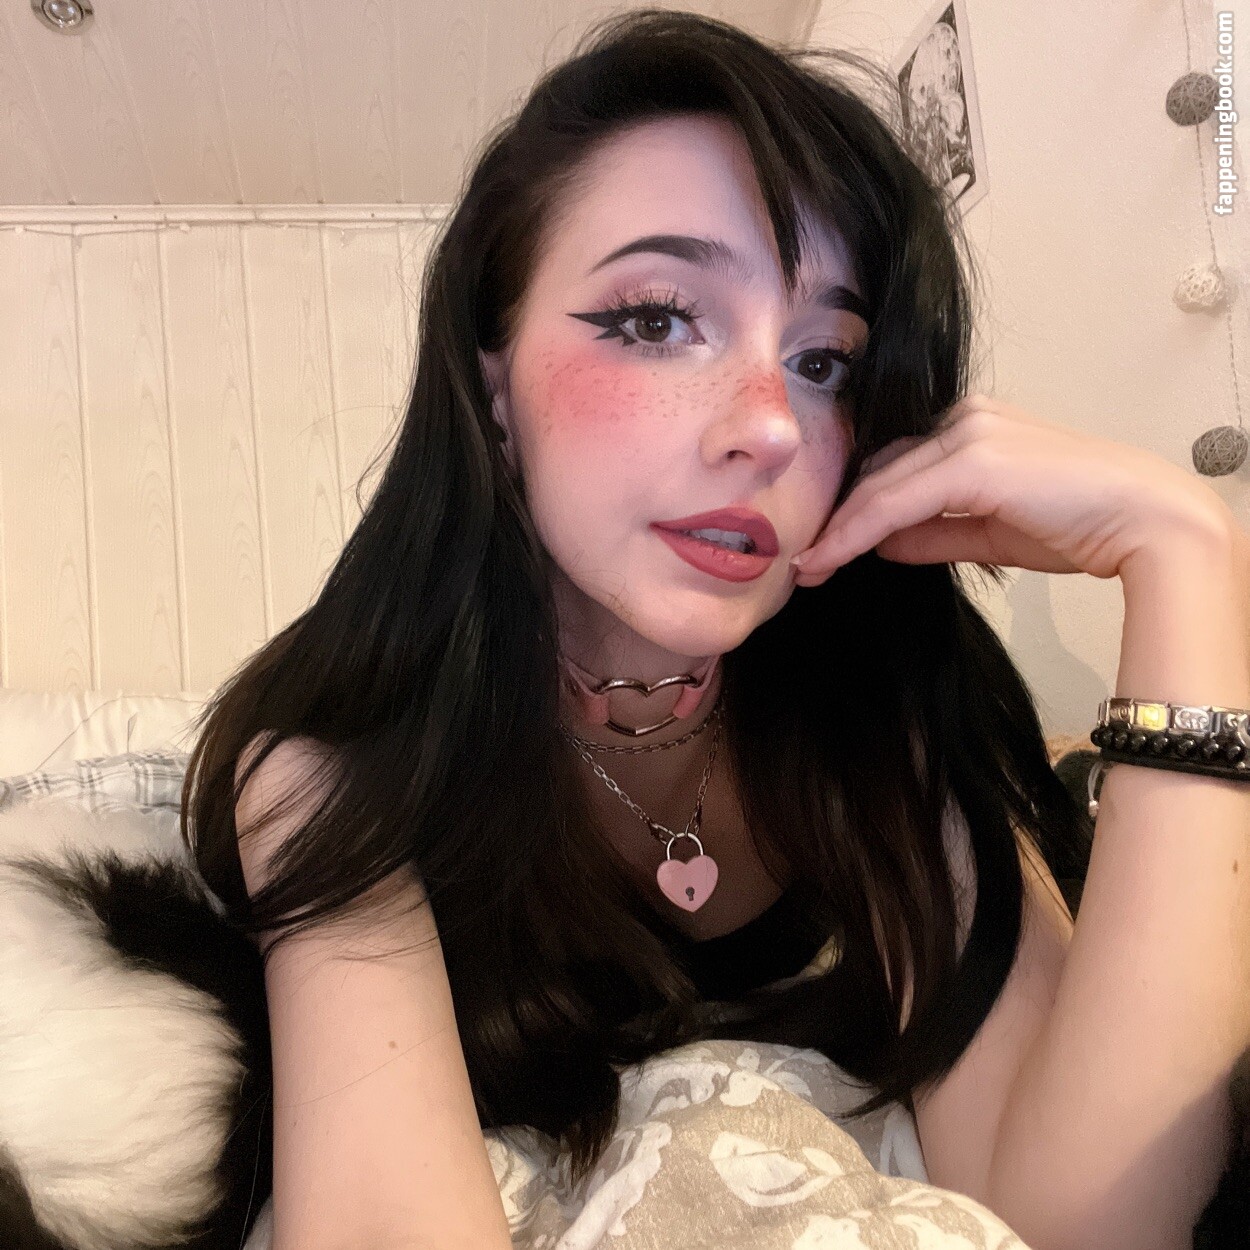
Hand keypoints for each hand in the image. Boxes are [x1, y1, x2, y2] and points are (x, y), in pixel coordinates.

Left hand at [790, 393, 1237, 585]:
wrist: (1142, 523)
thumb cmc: (1077, 526)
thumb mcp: (986, 531)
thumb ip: (931, 531)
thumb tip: (880, 542)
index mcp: (970, 426)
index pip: (893, 465)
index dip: (853, 507)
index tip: (819, 547)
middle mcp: (964, 419)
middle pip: (879, 470)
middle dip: (837, 517)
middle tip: (800, 560)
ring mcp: (968, 433)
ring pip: (880, 486)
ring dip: (838, 529)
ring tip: (805, 567)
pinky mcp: (973, 460)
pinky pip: (894, 502)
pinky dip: (856, 532)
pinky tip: (830, 558)